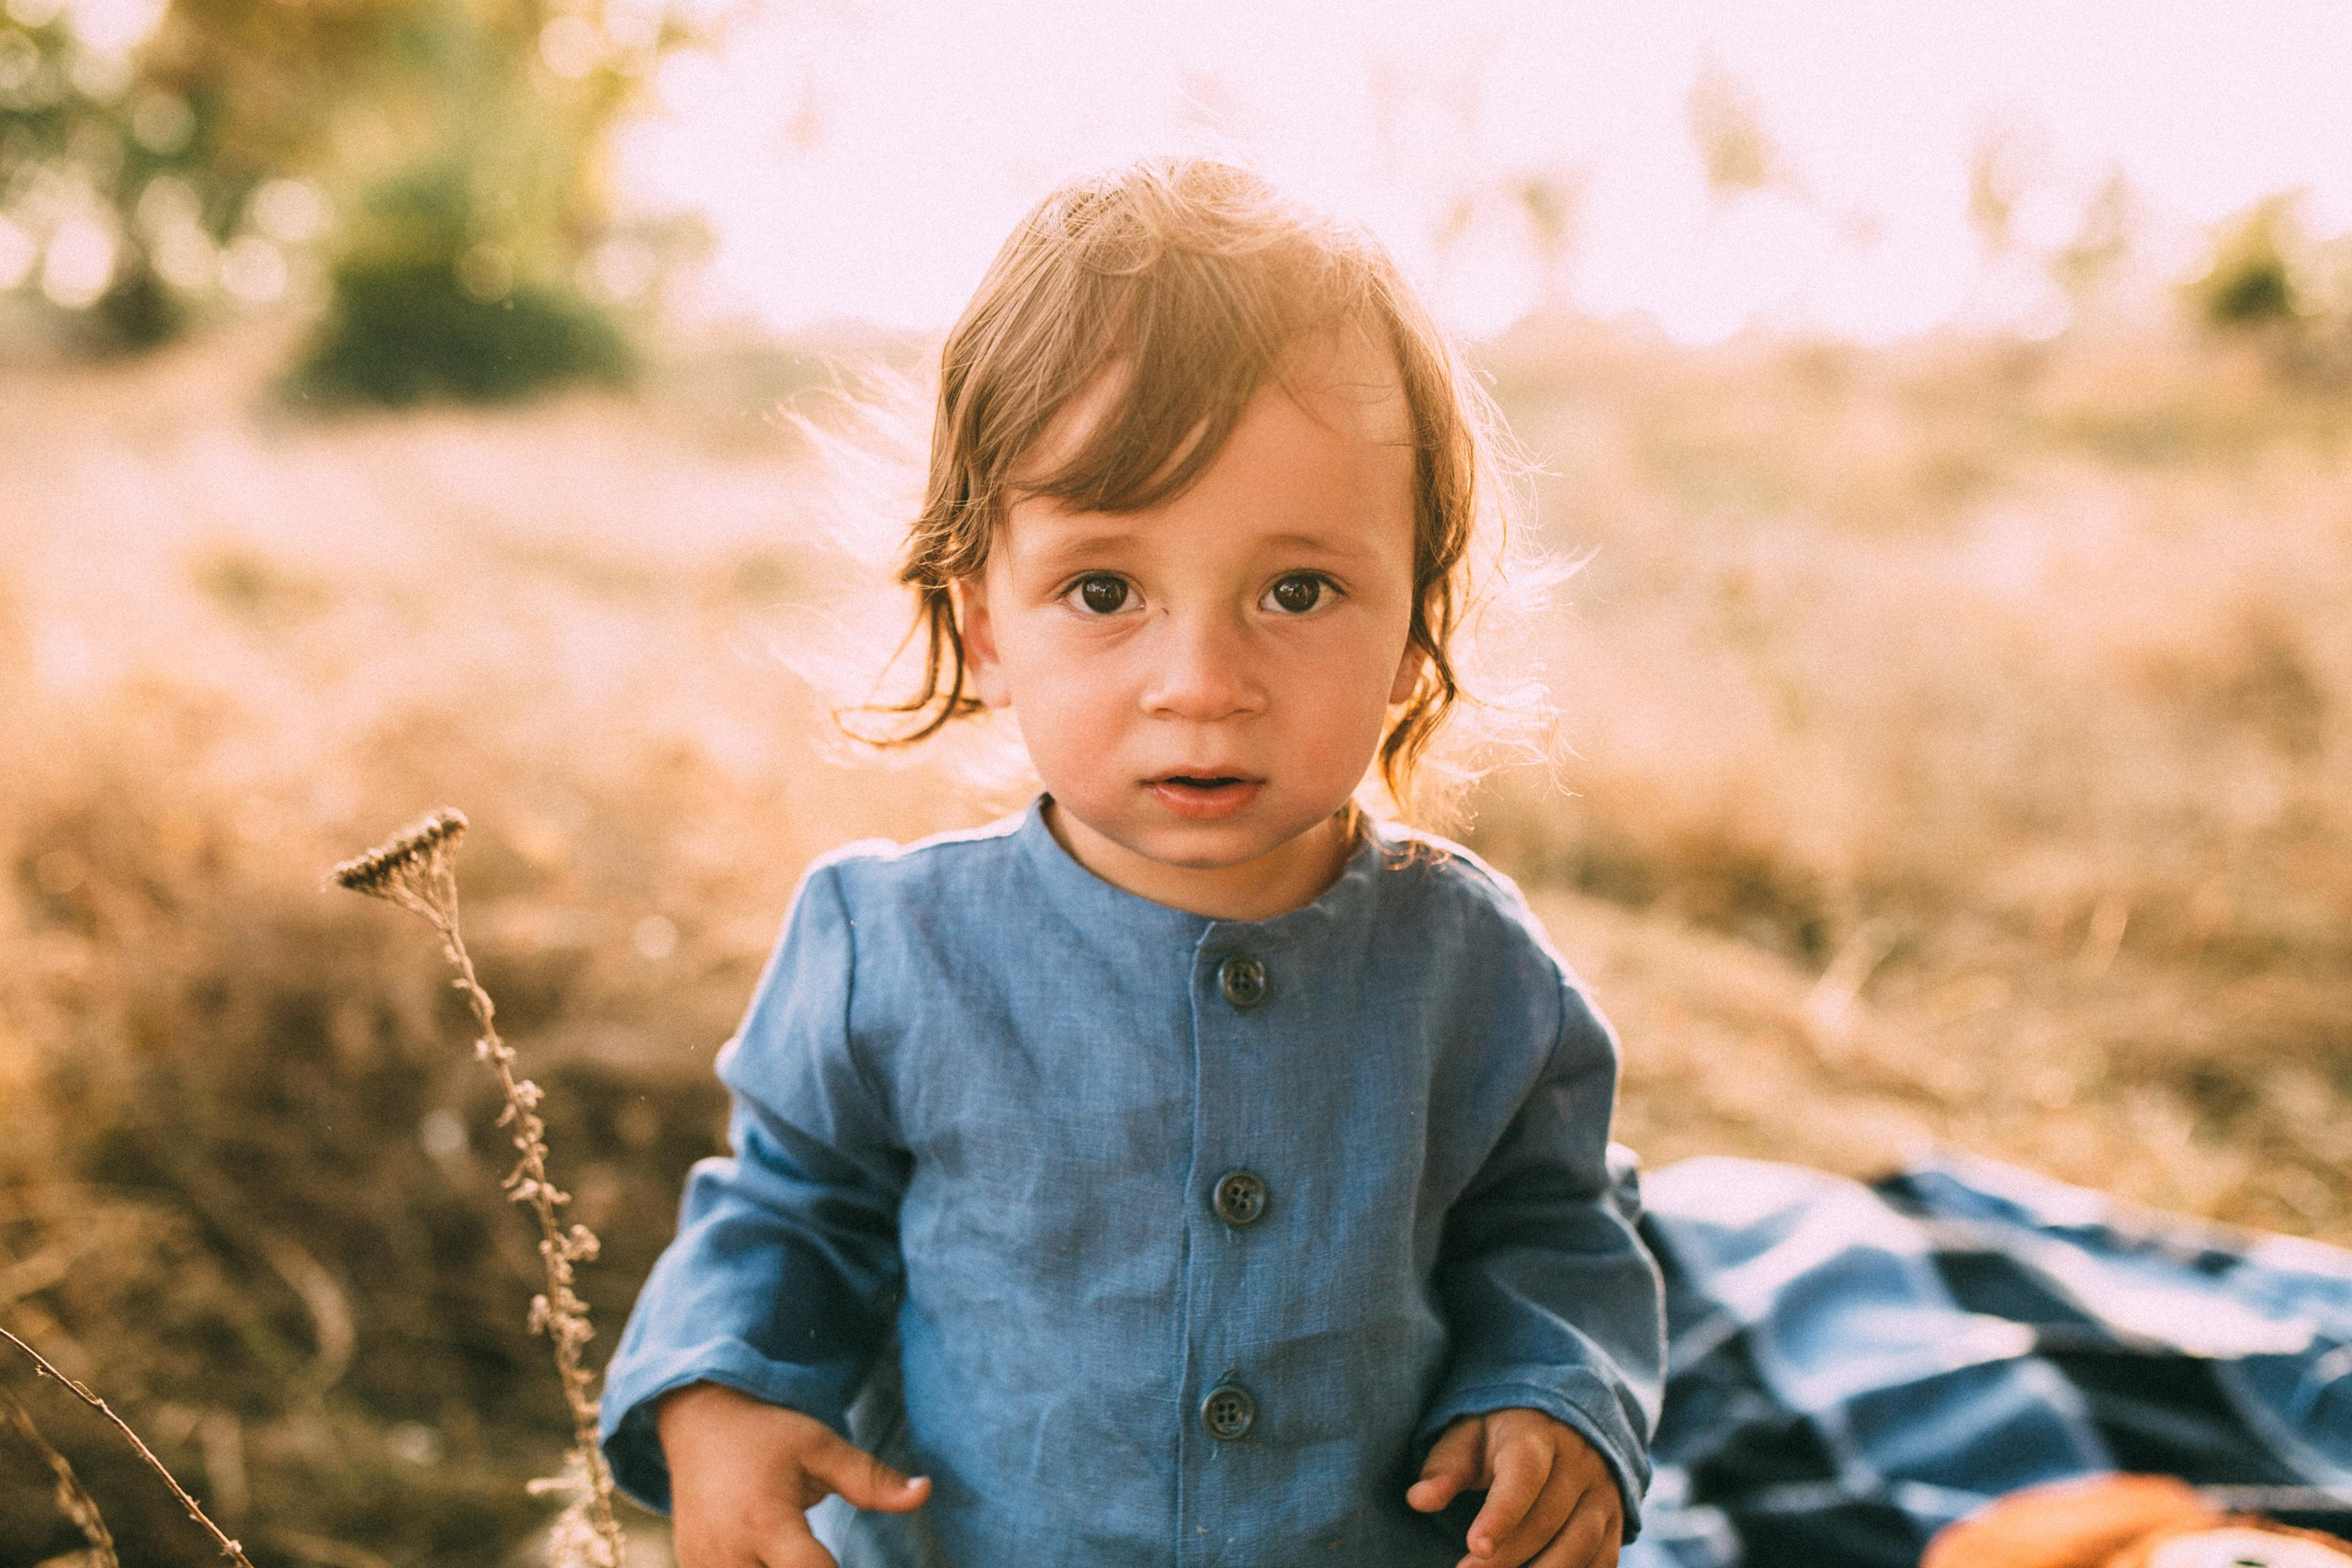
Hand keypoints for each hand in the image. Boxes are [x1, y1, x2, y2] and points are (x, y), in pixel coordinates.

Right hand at [658, 1381, 930, 1567]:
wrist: (698, 1423)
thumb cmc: (767, 1434)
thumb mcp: (820, 1447)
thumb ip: (871, 1479)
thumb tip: (925, 1491)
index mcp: (764, 1522)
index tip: (857, 1565)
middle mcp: (728, 1554)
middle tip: (820, 1551)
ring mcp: (704, 1566)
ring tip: (799, 1550)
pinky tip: (774, 1555)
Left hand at [1406, 1407, 1622, 1567]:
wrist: (1561, 1420)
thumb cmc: (1500, 1435)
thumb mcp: (1468, 1437)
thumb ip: (1444, 1468)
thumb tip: (1418, 1500)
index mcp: (1537, 1436)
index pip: (1523, 1477)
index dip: (1501, 1514)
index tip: (1475, 1546)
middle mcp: (1578, 1463)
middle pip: (1547, 1518)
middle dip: (1507, 1556)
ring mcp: (1602, 1492)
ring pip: (1581, 1543)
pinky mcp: (1615, 1519)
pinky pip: (1604, 1559)